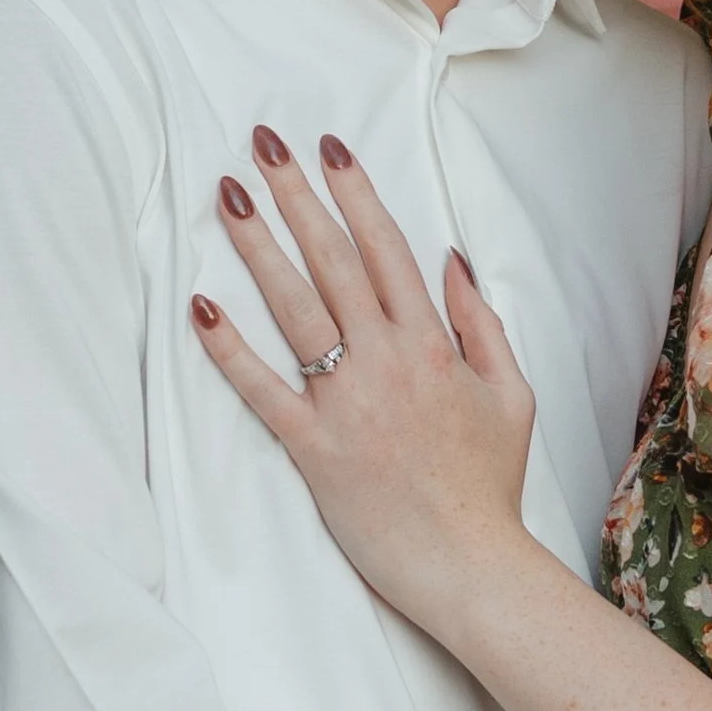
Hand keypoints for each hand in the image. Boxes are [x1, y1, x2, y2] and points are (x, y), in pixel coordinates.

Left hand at [192, 127, 538, 640]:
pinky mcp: (313, 449)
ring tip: (230, 196)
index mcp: (432, 344)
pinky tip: (201, 308)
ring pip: (294, 308)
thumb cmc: (489, 484)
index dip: (354, 193)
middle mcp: (386, 361)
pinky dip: (230, 350)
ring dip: (258, 247)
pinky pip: (263, 391)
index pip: (386, 248)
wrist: (470, 566)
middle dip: (296, 195)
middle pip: (332, 261)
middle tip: (261, 144)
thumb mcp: (511, 393)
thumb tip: (452, 258)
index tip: (328, 147)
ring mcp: (346, 403)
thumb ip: (479, 321)